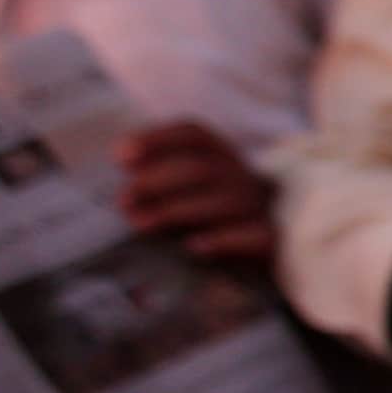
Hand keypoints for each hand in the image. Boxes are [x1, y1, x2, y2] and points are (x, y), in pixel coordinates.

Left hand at [117, 120, 275, 265]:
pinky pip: (253, 236)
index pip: (193, 134)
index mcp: (222, 158)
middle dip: (156, 181)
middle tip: (123, 200)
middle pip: (201, 167)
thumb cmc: (214, 224)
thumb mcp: (190, 196)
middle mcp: (242, 177)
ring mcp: (259, 209)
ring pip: (222, 201)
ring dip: (176, 210)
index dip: (156, 139)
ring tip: (141, 224)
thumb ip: (160, 185)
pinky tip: (193, 247)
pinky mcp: (271, 240)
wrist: (268, 258)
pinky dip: (222, 239)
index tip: (119, 157)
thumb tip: (123, 185)